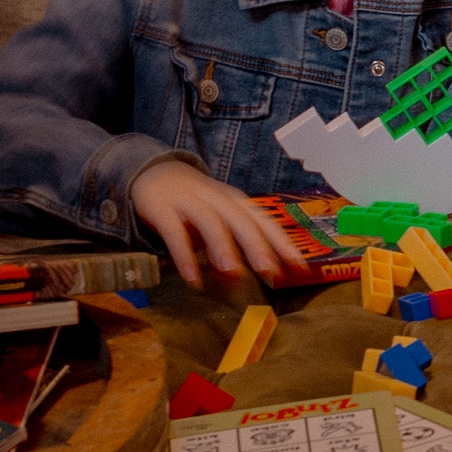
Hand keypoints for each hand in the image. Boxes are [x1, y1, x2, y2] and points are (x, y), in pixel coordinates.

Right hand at [131, 157, 297, 293]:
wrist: (153, 173)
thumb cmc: (194, 203)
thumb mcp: (215, 222)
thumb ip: (227, 247)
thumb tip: (238, 278)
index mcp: (236, 202)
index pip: (264, 222)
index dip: (282, 243)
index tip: (298, 266)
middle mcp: (217, 200)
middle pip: (241, 221)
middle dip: (257, 247)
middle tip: (269, 272)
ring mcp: (189, 202)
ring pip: (211, 222)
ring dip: (223, 248)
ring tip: (233, 274)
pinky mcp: (161, 208)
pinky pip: (174, 233)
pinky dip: (184, 256)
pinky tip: (193, 279)